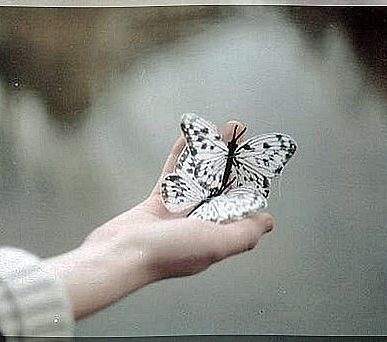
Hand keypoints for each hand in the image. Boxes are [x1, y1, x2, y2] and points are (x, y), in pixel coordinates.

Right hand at [42, 120, 274, 319]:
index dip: (248, 180)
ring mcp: (177, 214)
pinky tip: (187, 139)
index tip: (255, 157)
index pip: (238, 204)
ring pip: (197, 177)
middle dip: (231, 159)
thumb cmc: (167, 252)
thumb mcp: (215, 243)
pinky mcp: (156, 204)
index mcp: (216, 235)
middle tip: (237, 131)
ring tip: (218, 128)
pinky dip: (180, 157)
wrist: (120, 253)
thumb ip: (244, 233)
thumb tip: (266, 221)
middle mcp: (199, 224)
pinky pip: (172, 175)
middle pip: (220, 185)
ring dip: (208, 153)